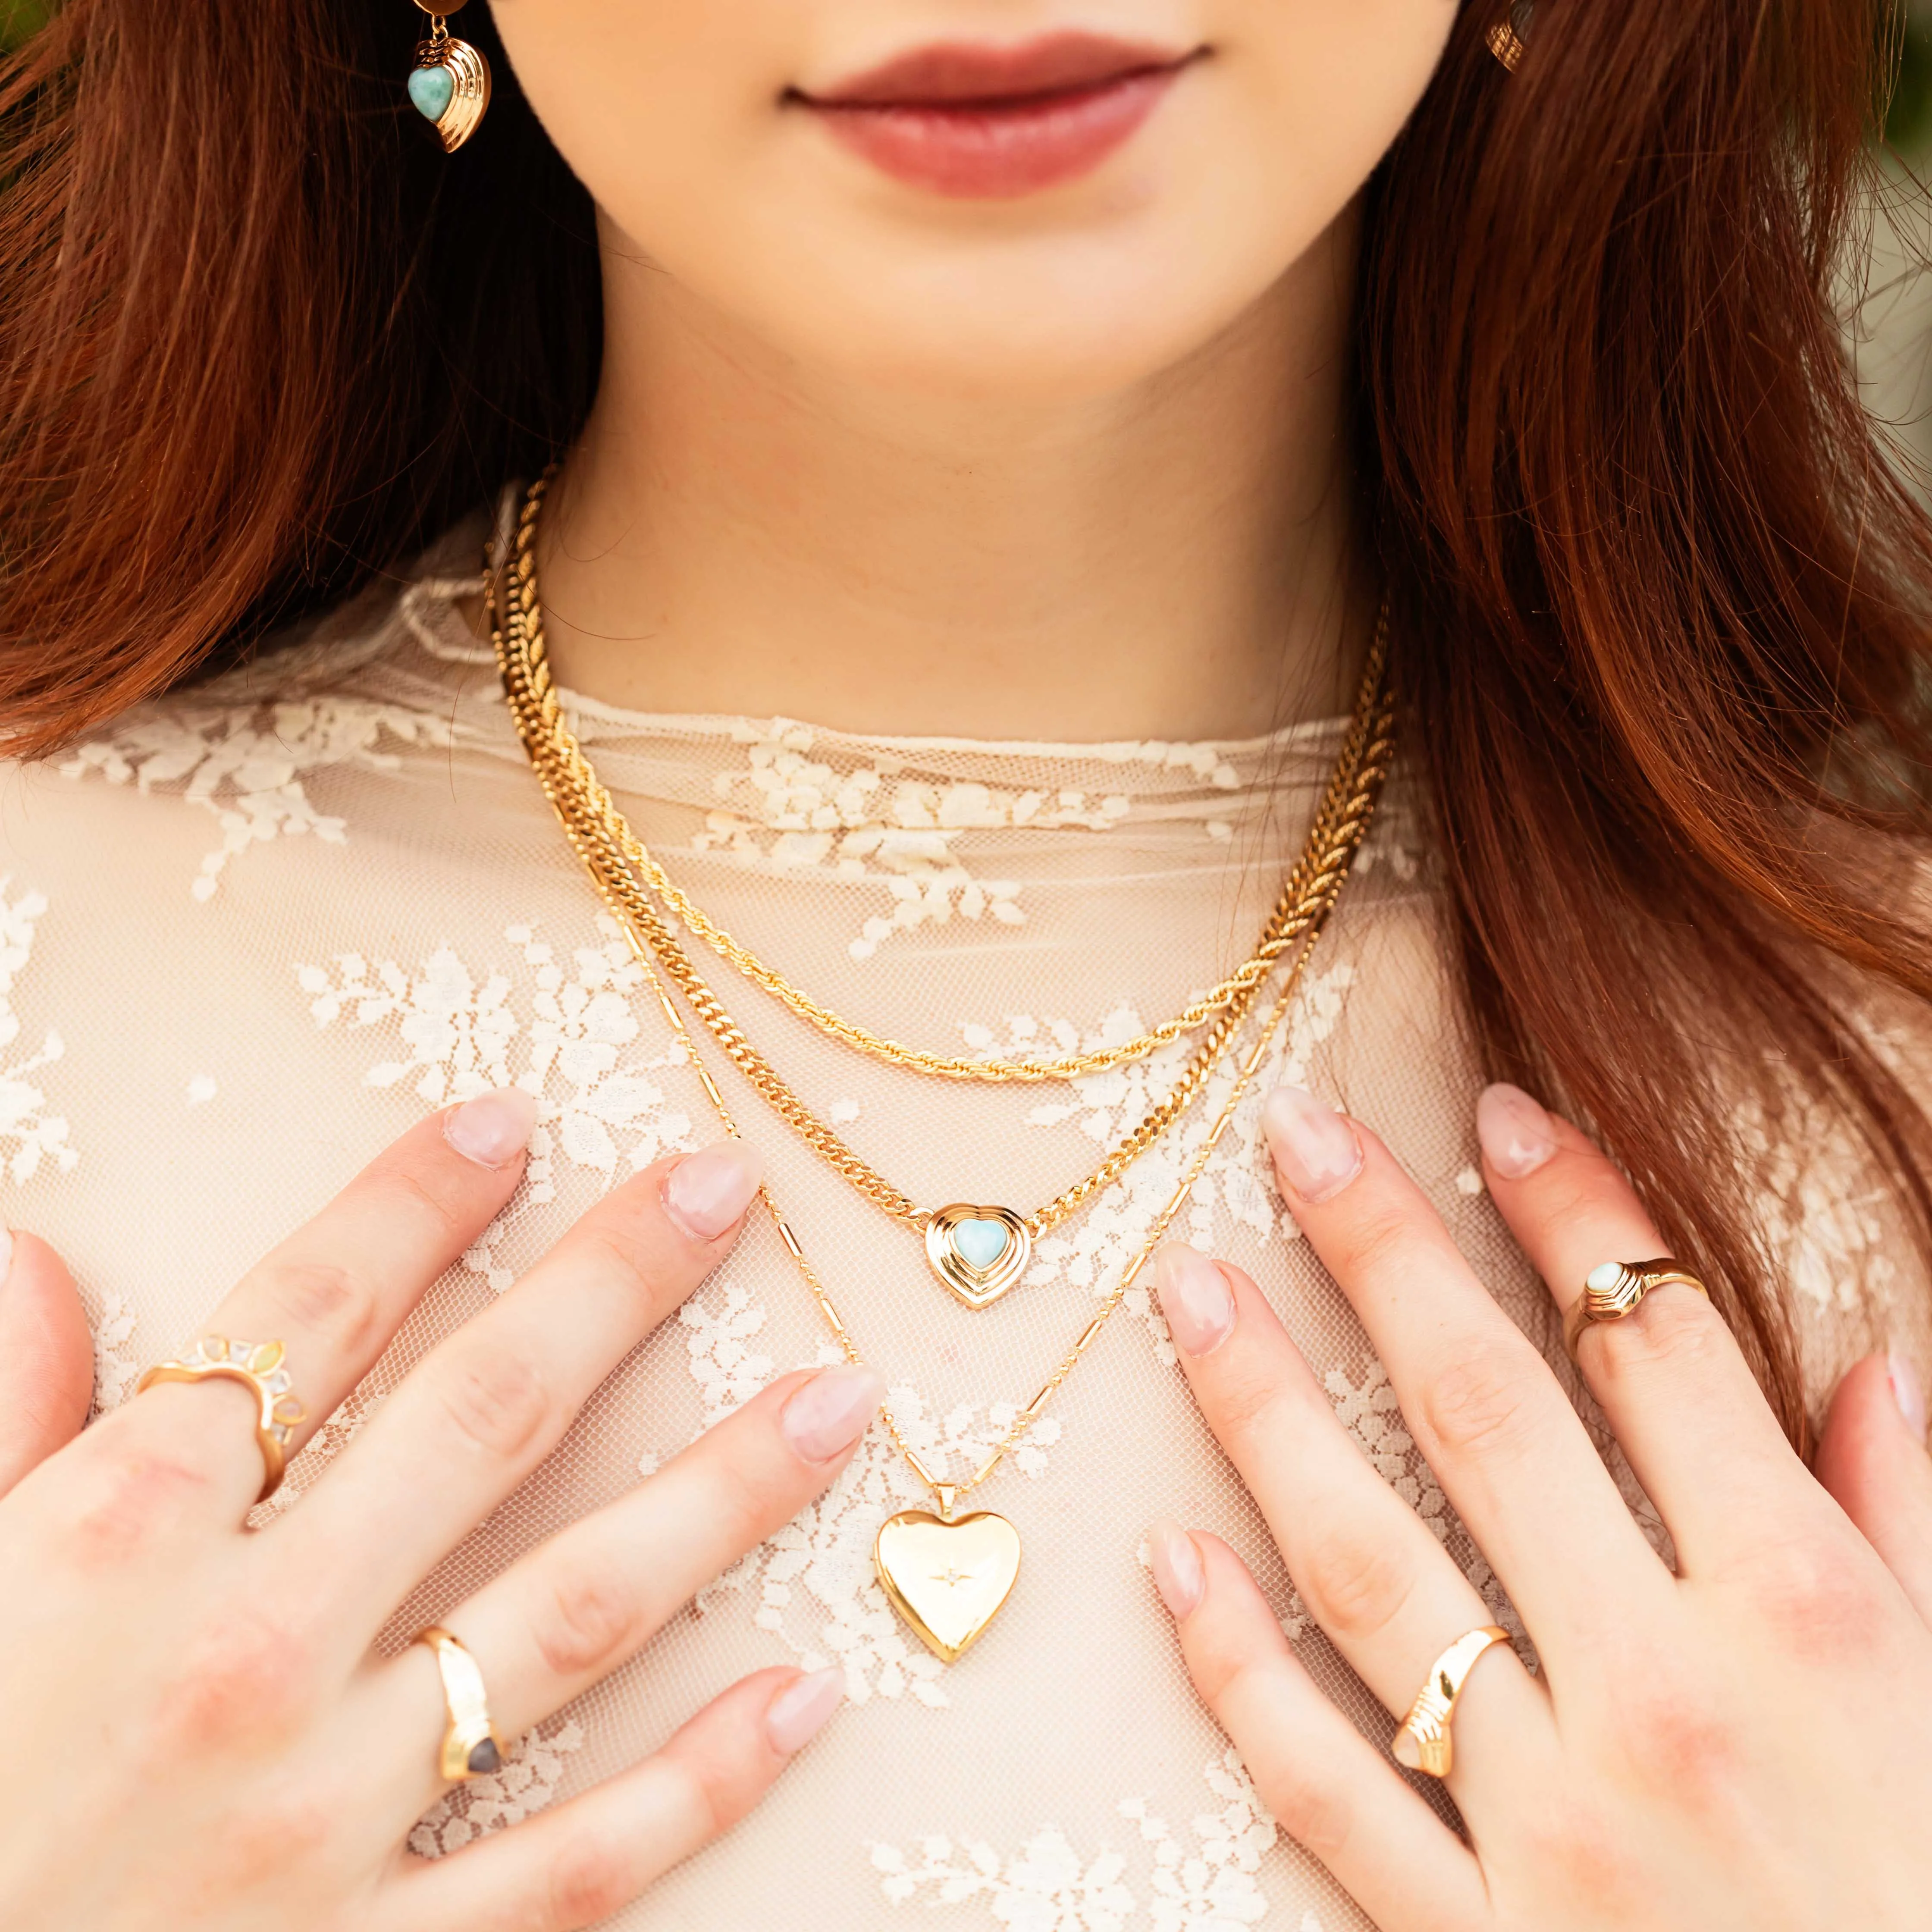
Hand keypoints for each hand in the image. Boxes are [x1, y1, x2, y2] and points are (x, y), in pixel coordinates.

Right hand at [0, 1091, 881, 1931]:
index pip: (306, 1316)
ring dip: (723, 1497)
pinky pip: (573, 1865)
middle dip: (613, 1289)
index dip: (411, 1204)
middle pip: (479, 1420)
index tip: (508, 1124)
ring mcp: (327, 1813)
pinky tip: (803, 1695)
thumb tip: (31, 1259)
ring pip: (574, 1616)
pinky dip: (698, 1782)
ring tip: (838, 1406)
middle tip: (721, 1192)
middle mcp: (250, 1652)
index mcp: (120, 1544)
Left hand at [1146, 1080, 1931, 1930]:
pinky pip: (1323, 1776)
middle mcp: (1664, 1691)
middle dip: (1385, 1256)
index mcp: (1805, 1617)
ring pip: (1369, 1564)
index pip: (1657, 1350)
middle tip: (1296, 1141)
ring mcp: (1552, 1815)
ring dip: (1265, 1415)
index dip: (1576, 1213)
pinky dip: (1237, 1664)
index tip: (1497, 1115)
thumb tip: (1867, 1369)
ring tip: (1191, 1297)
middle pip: (1487, 1412)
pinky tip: (1170, 1561)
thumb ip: (1911, 1530)